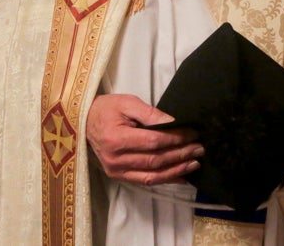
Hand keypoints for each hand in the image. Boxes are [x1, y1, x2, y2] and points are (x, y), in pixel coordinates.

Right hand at [86, 93, 202, 186]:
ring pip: (153, 175)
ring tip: (195, 163)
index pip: (153, 142)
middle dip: (180, 155)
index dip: (176, 139)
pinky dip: (166, 179)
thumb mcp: (127, 103)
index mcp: (116, 139)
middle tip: (199, 148)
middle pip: (155, 160)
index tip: (193, 133)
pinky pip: (146, 181)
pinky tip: (182, 176)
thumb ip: (150, 113)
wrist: (84, 122)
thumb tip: (174, 122)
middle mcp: (116, 159)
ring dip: (177, 170)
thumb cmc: (106, 109)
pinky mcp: (119, 176)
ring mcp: (116, 171)